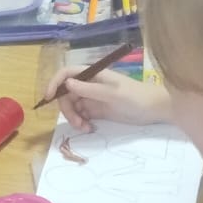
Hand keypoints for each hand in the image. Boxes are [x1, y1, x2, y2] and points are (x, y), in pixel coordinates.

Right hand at [44, 69, 171, 132]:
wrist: (155, 109)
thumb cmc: (136, 97)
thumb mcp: (112, 94)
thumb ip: (89, 89)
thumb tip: (66, 84)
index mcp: (93, 74)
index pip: (67, 74)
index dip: (55, 83)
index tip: (48, 98)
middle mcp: (89, 84)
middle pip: (66, 94)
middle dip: (67, 109)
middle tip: (77, 123)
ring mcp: (93, 97)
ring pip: (72, 107)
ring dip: (74, 118)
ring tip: (86, 128)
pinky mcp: (97, 110)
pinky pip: (81, 116)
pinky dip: (81, 123)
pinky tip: (90, 129)